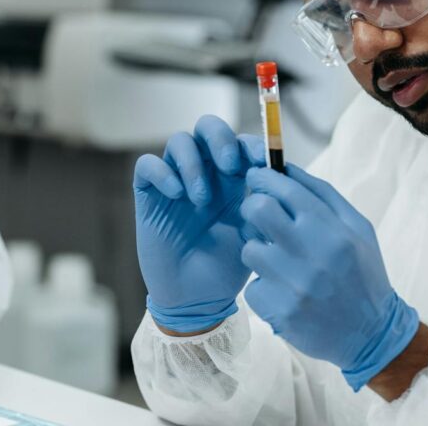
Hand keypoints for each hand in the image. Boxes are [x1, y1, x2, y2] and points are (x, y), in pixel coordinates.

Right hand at [134, 115, 267, 332]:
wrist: (198, 299)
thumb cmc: (230, 266)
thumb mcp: (257, 234)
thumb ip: (266, 206)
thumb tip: (279, 180)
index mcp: (234, 178)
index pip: (241, 141)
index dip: (252, 143)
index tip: (262, 161)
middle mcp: (205, 173)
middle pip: (208, 128)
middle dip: (221, 139)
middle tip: (230, 165)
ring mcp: (176, 181)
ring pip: (179, 141)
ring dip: (193, 162)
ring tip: (202, 197)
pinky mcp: (150, 195)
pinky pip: (148, 165)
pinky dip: (162, 172)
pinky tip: (177, 194)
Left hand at [239, 165, 418, 390]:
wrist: (371, 334)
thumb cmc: (363, 273)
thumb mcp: (358, 228)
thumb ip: (322, 194)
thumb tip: (285, 167)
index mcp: (332, 230)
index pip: (284, 189)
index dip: (262, 177)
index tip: (256, 178)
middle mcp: (312, 255)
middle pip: (257, 210)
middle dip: (252, 207)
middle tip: (258, 215)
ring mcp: (294, 285)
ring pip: (249, 248)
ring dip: (258, 251)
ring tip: (277, 259)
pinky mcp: (279, 311)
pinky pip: (252, 285)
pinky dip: (264, 286)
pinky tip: (284, 290)